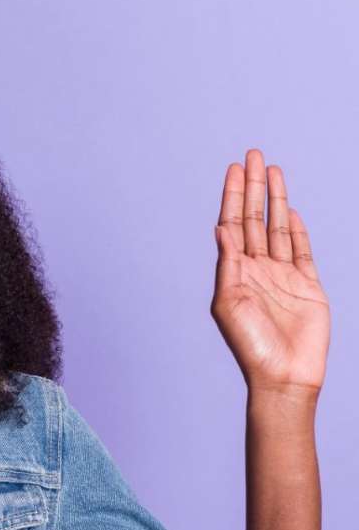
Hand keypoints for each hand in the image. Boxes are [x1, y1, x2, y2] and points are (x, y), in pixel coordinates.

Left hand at [211, 148, 327, 394]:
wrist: (284, 375)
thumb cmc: (250, 346)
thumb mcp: (229, 303)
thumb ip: (227, 265)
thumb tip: (221, 228)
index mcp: (234, 273)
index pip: (233, 225)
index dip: (233, 196)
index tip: (235, 169)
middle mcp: (256, 270)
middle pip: (255, 218)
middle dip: (254, 187)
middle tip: (254, 154)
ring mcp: (282, 276)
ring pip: (277, 228)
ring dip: (275, 199)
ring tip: (273, 170)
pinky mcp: (307, 286)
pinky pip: (301, 250)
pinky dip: (296, 229)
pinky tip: (289, 209)